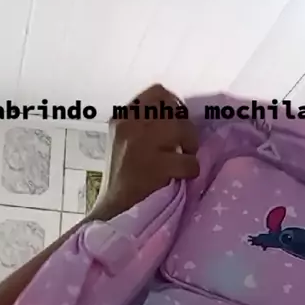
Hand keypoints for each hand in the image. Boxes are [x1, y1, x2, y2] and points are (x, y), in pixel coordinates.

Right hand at [91, 84, 199, 221]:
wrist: (113, 211)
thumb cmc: (122, 179)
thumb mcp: (123, 141)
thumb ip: (143, 125)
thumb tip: (176, 117)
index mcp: (122, 118)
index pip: (158, 93)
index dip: (174, 106)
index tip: (177, 124)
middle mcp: (129, 125)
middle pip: (174, 109)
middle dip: (185, 128)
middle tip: (184, 146)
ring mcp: (141, 144)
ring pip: (183, 129)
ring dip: (190, 147)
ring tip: (184, 161)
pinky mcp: (155, 166)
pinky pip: (188, 161)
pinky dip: (191, 170)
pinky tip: (182, 177)